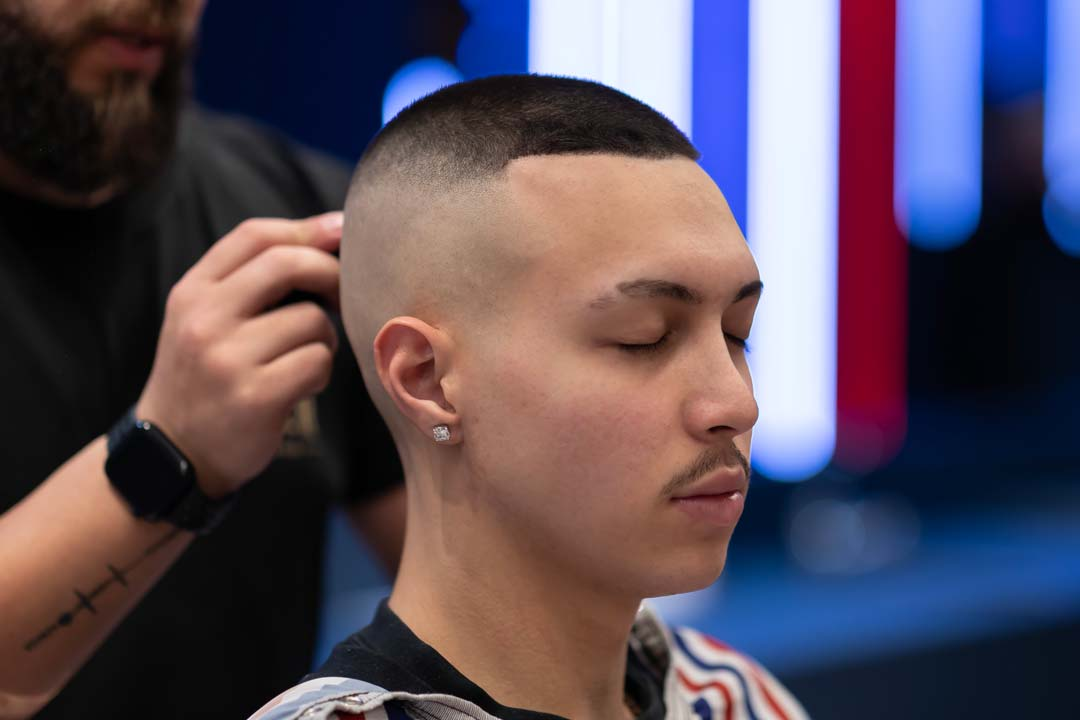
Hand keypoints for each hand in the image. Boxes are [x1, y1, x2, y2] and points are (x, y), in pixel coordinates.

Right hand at [135, 212, 343, 497]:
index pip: (255, 236)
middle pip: (288, 264)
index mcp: (192, 292)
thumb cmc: (208, 376)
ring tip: (303, 358)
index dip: (307, 228)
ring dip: (324, 339)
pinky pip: (317, 362)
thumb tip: (331, 231)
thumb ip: (254, 278)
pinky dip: (321, 372)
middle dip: (330, 274)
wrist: (175, 454)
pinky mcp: (255, 397)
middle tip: (341, 297)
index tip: (342, 232)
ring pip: (313, 321)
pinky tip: (301, 385)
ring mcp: (227, 359)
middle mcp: (203, 319)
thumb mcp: (208, 319)